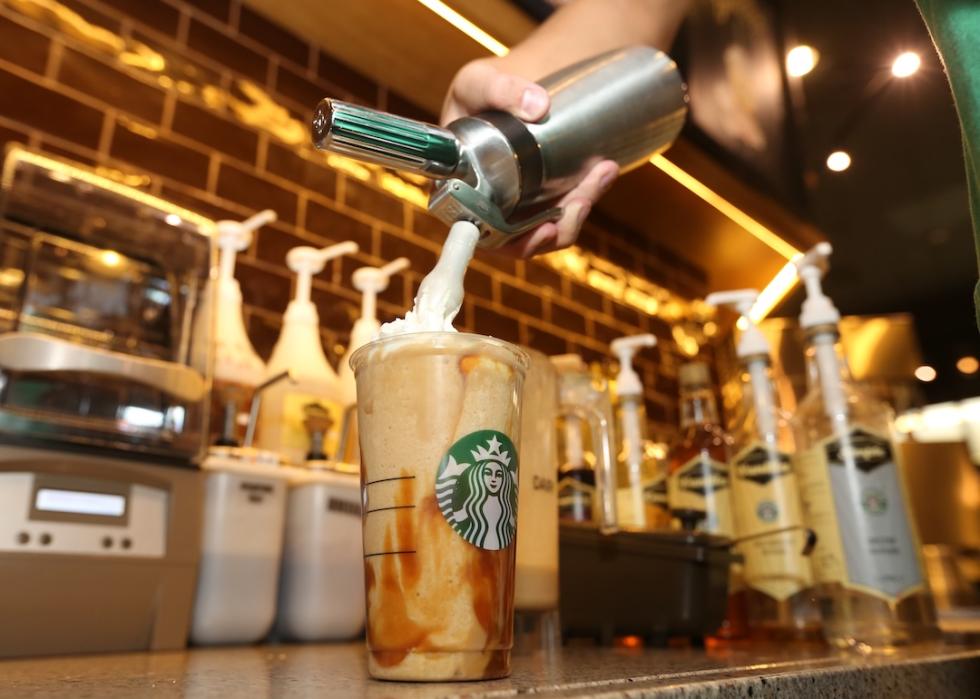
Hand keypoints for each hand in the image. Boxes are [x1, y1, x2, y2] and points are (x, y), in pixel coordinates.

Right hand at [441, 58, 617, 257]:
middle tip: (582, 199)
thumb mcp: (478, 82)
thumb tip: (537, 106)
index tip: (545, 229)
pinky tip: (604, 172)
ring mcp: (516, 208)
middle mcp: (486, 208)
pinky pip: (563, 214)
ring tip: (601, 175)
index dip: (511, 242)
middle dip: (558, 228)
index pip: (479, 233)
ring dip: (578, 212)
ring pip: (548, 230)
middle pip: (522, 241)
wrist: (509, 86)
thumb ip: (500, 89)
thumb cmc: (480, 91)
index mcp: (459, 192)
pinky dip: (586, 196)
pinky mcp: (541, 200)